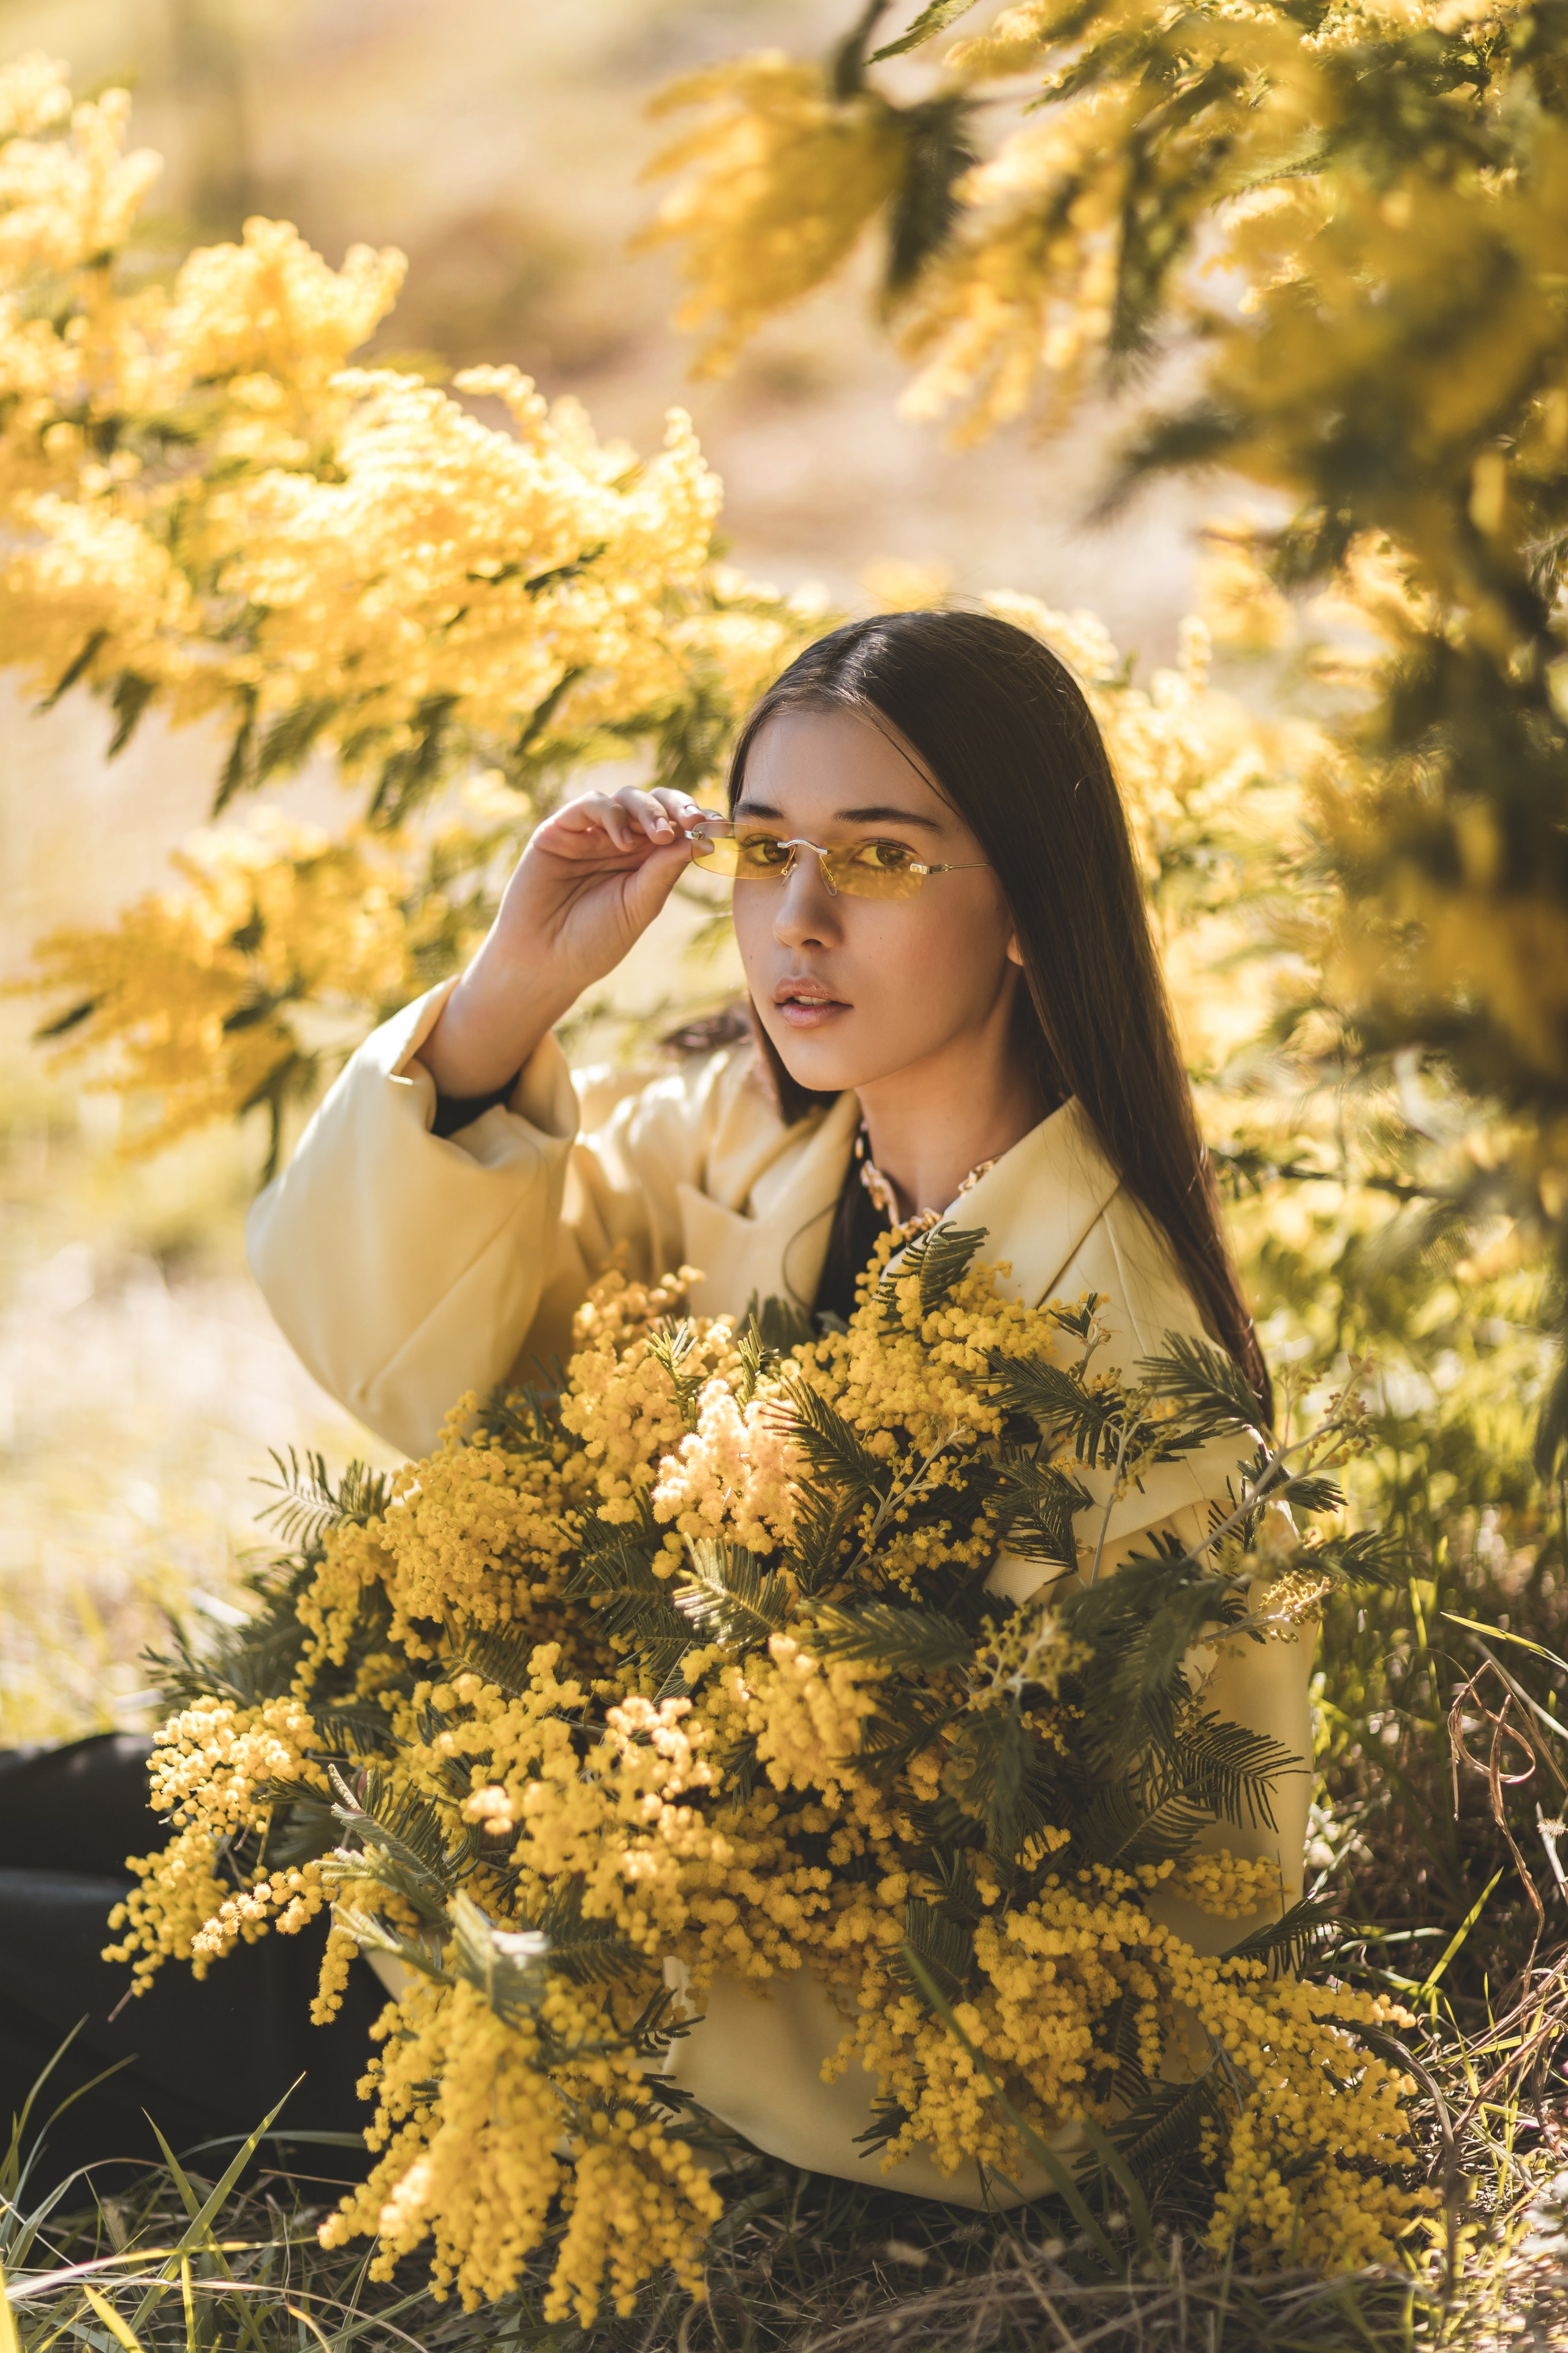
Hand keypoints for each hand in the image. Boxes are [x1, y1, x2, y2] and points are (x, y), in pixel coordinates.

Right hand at [419, 785, 713, 1099]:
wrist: (545, 961)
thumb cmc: (594, 941)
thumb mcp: (640, 906)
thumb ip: (664, 871)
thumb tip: (699, 840)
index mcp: (646, 861)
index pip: (678, 828)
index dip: (699, 822)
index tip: (722, 828)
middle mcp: (621, 841)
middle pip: (657, 804)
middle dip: (679, 807)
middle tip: (694, 822)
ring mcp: (591, 833)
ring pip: (627, 797)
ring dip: (650, 810)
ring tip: (661, 835)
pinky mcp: (560, 829)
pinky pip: (591, 804)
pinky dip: (612, 814)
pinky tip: (623, 841)